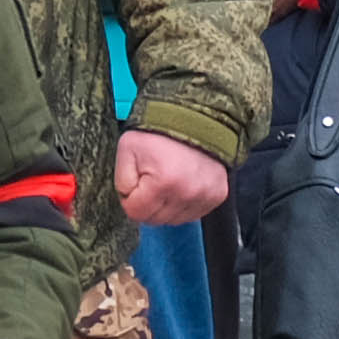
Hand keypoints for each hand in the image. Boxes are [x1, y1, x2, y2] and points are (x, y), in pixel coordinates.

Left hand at [114, 129, 228, 229]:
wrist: (194, 117)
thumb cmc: (160, 132)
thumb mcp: (127, 150)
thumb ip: (121, 182)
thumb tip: (129, 203)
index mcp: (164, 183)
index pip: (135, 213)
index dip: (129, 198)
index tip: (136, 180)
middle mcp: (188, 194)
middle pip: (155, 220)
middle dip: (147, 203)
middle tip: (150, 179)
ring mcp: (205, 196)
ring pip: (173, 220)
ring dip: (165, 206)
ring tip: (167, 180)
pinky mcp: (217, 196)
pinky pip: (192, 214)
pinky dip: (183, 204)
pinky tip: (181, 184)